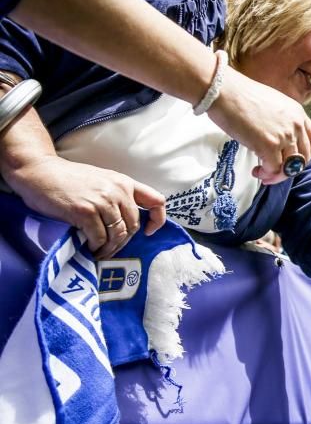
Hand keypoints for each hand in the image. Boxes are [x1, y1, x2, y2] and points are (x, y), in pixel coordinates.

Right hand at [7, 156, 165, 258]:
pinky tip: (90, 248)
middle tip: (111, 248)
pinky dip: (96, 247)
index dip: (157, 220)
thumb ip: (117, 196)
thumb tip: (127, 223)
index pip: (156, 201)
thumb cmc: (68, 179)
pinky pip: (100, 238)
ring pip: (118, 234)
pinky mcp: (85, 212)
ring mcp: (102, 201)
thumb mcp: (101, 181)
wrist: (39, 172)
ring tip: (100, 252)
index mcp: (124, 183)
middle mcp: (118, 191)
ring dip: (110, 248)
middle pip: (134, 225)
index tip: (148, 231)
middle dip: (124, 241)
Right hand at [207, 68, 310, 184]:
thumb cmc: (240, 95)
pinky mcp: (269, 145)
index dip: (303, 156)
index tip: (290, 161)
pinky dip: (266, 174)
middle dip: (289, 169)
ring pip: (290, 167)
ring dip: (276, 174)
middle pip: (303, 158)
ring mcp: (284, 135)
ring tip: (262, 173)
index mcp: (298, 113)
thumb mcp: (272, 104)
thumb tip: (276, 140)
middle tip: (274, 171)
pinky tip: (256, 170)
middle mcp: (296, 125)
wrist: (224, 90)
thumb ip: (281, 121)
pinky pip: (274, 169)